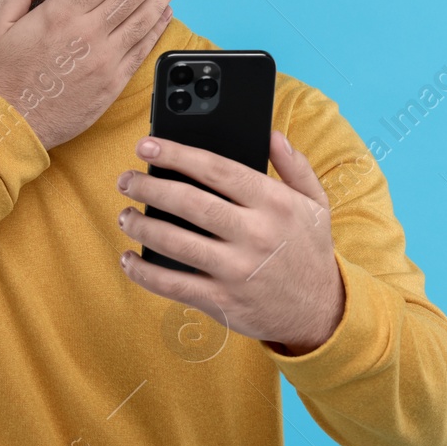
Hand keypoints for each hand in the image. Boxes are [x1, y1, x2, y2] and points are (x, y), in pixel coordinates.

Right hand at [0, 0, 182, 150]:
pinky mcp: (113, 82)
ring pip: (143, 19)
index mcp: (61, 14)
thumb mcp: (0, 24)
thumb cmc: (4, 74)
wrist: (13, 122)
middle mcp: (89, 33)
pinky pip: (142, 49)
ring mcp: (105, 59)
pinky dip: (157, 28)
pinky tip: (166, 13)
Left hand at [115, 130, 345, 354]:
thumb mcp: (316, 203)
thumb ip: (294, 165)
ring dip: (141, 225)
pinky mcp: (222, 301)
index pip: (217, 170)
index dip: (177, 154)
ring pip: (175, 241)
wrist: (321, 312)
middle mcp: (254, 234)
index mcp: (274, 204)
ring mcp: (236, 270)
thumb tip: (271, 133)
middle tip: (127, 179)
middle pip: (189, 202)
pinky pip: (173, 285)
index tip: (148, 145)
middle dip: (149, 187)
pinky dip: (144, 272)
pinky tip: (129, 259)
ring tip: (125, 215)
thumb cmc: (311, 251)